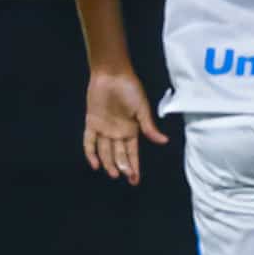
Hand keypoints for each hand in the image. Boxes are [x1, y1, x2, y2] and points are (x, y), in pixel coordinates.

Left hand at [83, 68, 167, 184]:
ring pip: (105, 151)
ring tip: (113, 173)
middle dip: (123, 167)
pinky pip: (89, 141)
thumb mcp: (142, 108)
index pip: (132, 153)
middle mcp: (117, 132)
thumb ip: (149, 127)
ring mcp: (104, 129)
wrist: (112, 74)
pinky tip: (95, 164)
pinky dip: (91, 153)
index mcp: (131, 130)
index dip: (134, 167)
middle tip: (125, 177)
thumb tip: (164, 141)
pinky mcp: (92, 122)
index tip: (135, 180)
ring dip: (109, 163)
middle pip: (119, 154)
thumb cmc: (130, 88)